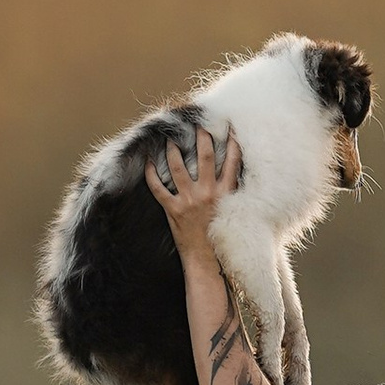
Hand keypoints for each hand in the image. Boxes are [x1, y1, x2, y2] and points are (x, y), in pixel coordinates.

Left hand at [146, 124, 243, 259]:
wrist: (206, 259)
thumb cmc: (222, 236)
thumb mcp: (234, 212)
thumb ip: (234, 192)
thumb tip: (235, 173)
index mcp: (226, 193)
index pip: (232, 160)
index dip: (232, 141)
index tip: (229, 126)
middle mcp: (208, 193)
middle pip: (205, 156)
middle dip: (201, 136)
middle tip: (198, 124)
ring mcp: (189, 200)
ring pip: (178, 167)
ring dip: (173, 149)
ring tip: (171, 139)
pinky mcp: (173, 209)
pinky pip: (158, 188)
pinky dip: (151, 174)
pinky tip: (148, 162)